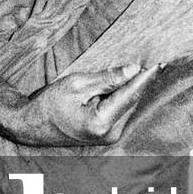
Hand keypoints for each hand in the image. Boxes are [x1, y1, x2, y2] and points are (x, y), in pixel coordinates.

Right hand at [9, 64, 158, 146]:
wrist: (32, 126)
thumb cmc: (50, 103)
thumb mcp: (77, 84)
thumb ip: (107, 78)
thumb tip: (133, 69)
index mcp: (101, 122)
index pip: (131, 94)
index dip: (145, 76)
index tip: (160, 62)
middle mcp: (110, 134)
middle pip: (132, 99)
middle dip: (138, 79)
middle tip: (149, 57)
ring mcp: (110, 136)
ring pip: (127, 104)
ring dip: (129, 87)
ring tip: (132, 67)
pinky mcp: (108, 134)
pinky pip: (120, 109)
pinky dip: (121, 95)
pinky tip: (118, 82)